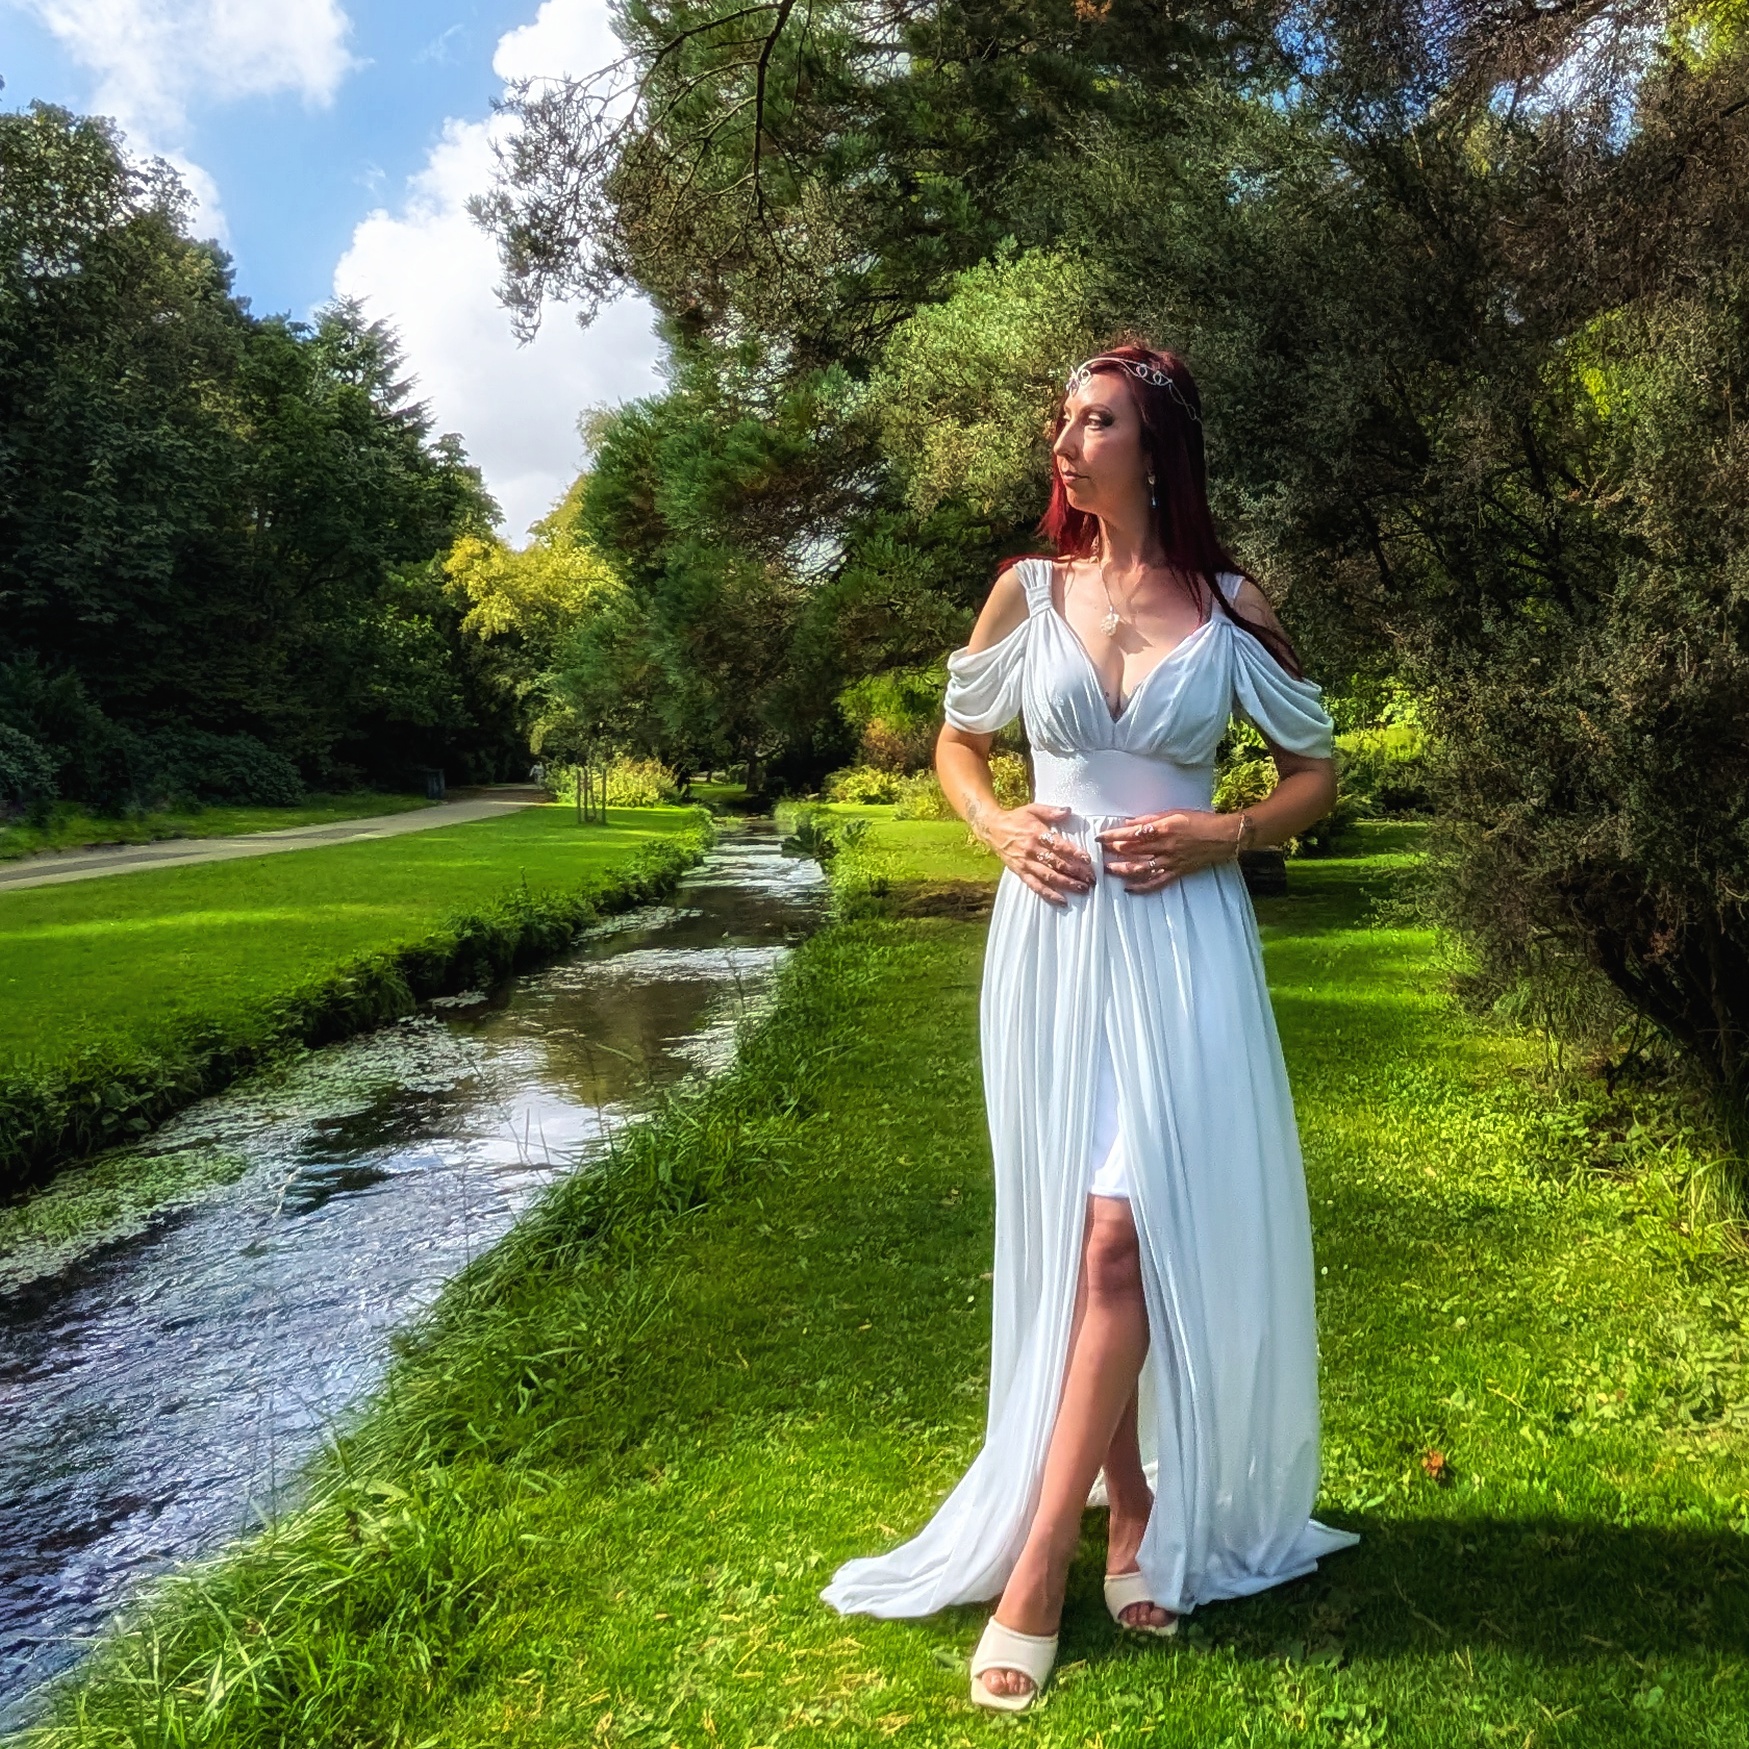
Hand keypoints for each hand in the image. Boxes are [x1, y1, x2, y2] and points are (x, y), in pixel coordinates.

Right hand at [983, 803, 1095, 906]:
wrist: (992, 828)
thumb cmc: (1015, 818)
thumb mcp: (1033, 809)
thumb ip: (1051, 811)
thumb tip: (1068, 811)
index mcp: (1037, 833)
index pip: (1058, 845)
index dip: (1074, 853)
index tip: (1087, 859)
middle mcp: (1032, 850)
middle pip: (1057, 863)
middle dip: (1076, 872)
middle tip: (1091, 878)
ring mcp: (1025, 862)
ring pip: (1048, 876)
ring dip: (1066, 884)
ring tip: (1082, 889)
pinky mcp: (1020, 872)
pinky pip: (1035, 885)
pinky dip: (1049, 894)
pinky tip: (1062, 900)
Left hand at [1095, 809, 1240, 893]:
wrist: (1223, 836)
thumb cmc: (1199, 821)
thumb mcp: (1173, 813)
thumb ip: (1149, 819)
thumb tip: (1128, 824)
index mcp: (1163, 829)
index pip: (1131, 834)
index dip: (1113, 836)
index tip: (1099, 838)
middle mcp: (1164, 846)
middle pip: (1132, 851)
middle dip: (1113, 851)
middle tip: (1099, 852)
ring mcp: (1170, 861)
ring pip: (1141, 869)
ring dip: (1122, 870)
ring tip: (1108, 870)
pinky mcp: (1177, 872)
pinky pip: (1156, 883)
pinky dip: (1142, 887)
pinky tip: (1128, 888)